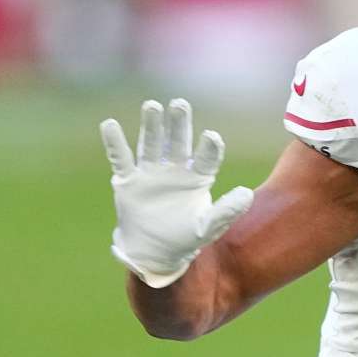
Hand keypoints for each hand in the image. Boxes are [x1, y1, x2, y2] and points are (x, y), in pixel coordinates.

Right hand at [101, 100, 253, 287]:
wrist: (153, 252)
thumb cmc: (184, 238)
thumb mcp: (207, 228)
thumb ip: (226, 211)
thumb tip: (247, 194)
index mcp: (197, 179)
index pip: (204, 159)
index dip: (208, 149)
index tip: (211, 137)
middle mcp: (175, 170)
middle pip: (177, 143)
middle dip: (179, 124)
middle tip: (180, 104)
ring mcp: (151, 173)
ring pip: (151, 144)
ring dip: (151, 126)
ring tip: (152, 106)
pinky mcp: (129, 180)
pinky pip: (121, 158)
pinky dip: (115, 143)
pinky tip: (110, 124)